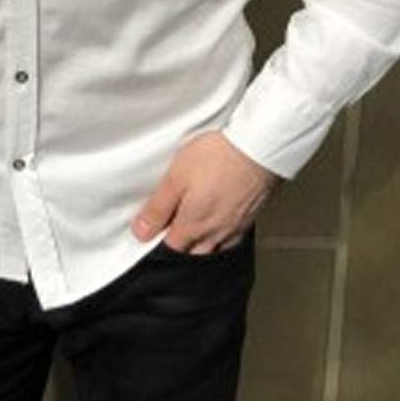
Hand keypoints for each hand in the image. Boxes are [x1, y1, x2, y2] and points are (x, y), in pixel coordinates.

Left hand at [131, 131, 282, 253]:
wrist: (257, 148)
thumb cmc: (218, 158)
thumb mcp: (176, 178)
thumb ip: (158, 208)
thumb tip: (141, 232)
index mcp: (193, 225)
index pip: (170, 248)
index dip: (157, 242)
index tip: (150, 233)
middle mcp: (215, 233)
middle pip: (192, 252)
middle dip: (179, 247)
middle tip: (170, 230)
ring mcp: (235, 227)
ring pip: (214, 248)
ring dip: (201, 245)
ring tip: (193, 231)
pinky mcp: (250, 217)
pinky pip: (232, 239)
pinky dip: (222, 238)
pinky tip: (220, 226)